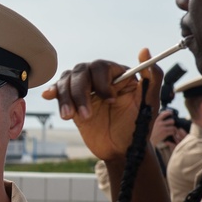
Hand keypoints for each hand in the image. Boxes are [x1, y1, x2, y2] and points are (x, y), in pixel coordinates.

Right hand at [41, 49, 163, 161]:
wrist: (121, 150)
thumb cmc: (138, 127)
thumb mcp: (150, 103)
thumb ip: (152, 77)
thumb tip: (144, 51)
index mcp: (118, 76)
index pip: (101, 67)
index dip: (102, 82)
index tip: (110, 101)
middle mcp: (99, 80)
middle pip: (81, 71)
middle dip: (80, 92)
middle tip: (87, 114)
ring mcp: (85, 91)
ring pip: (67, 80)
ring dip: (66, 97)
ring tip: (70, 116)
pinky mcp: (73, 104)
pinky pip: (59, 92)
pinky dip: (53, 91)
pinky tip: (49, 96)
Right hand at [149, 110, 177, 148]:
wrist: (152, 140)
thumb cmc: (155, 132)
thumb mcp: (156, 124)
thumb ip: (161, 120)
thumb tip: (168, 114)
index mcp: (157, 120)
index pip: (164, 114)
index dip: (169, 112)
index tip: (171, 113)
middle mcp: (159, 123)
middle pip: (172, 121)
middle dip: (173, 124)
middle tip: (172, 126)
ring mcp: (162, 128)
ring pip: (173, 127)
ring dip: (174, 129)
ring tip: (173, 130)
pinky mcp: (165, 133)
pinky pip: (173, 131)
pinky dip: (174, 133)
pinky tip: (172, 134)